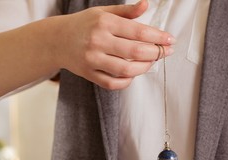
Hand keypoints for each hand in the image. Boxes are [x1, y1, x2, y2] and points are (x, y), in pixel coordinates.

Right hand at [55, 0, 175, 89]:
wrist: (57, 40)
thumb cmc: (83, 25)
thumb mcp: (103, 12)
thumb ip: (126, 11)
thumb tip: (146, 5)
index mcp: (104, 22)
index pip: (138, 31)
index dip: (158, 37)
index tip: (170, 40)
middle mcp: (98, 40)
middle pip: (135, 52)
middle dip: (156, 53)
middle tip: (165, 52)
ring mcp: (93, 59)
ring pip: (126, 70)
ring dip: (144, 68)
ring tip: (150, 62)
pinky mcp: (89, 74)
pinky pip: (112, 83)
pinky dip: (126, 82)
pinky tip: (132, 75)